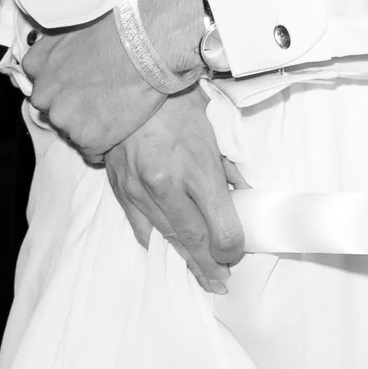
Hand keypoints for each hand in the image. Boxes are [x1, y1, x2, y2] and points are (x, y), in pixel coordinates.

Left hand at [26, 8, 171, 163]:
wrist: (146, 43)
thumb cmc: (119, 27)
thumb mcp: (75, 25)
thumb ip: (61, 45)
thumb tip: (69, 52)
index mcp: (37, 64)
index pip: (43, 86)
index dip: (65, 89)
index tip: (83, 86)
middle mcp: (44, 93)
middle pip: (54, 112)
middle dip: (74, 110)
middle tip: (102, 100)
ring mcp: (64, 118)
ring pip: (72, 133)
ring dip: (90, 127)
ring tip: (116, 110)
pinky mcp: (87, 137)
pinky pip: (91, 153)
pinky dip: (105, 145)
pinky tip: (120, 127)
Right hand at [103, 94, 244, 292]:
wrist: (128, 84)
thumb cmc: (177, 105)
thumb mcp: (214, 133)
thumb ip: (229, 171)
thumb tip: (245, 198)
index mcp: (196, 169)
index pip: (220, 227)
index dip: (232, 247)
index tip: (237, 252)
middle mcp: (166, 185)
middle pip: (194, 239)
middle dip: (209, 265)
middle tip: (220, 283)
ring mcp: (140, 189)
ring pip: (166, 236)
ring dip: (185, 259)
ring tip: (200, 276)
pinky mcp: (121, 188)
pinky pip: (140, 224)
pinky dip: (155, 240)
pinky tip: (166, 251)